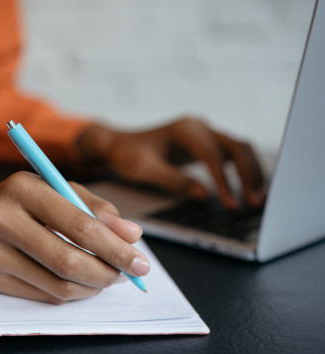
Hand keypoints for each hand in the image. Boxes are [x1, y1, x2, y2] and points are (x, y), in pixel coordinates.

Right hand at [0, 172, 148, 303]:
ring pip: (58, 285)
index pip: (78, 225)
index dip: (115, 247)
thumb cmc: (22, 197)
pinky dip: (73, 292)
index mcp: (22, 188)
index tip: (140, 260)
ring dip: (93, 286)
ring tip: (109, 276)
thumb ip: (96, 207)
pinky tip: (84, 281)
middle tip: (129, 274)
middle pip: (67, 261)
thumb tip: (132, 235)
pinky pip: (45, 295)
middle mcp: (1, 220)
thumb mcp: (57, 187)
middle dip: (108, 272)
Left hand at [77, 117, 265, 208]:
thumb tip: (203, 195)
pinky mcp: (207, 144)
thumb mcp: (144, 169)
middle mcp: (199, 127)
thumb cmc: (128, 155)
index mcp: (185, 129)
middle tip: (254, 203)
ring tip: (258, 200)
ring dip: (252, 173)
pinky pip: (233, 155)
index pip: (211, 154)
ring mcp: (205, 133)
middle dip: (248, 175)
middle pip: (236, 146)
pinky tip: (249, 191)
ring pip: (240, 149)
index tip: (230, 203)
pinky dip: (244, 171)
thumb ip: (173, 180)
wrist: (119, 145)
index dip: (223, 180)